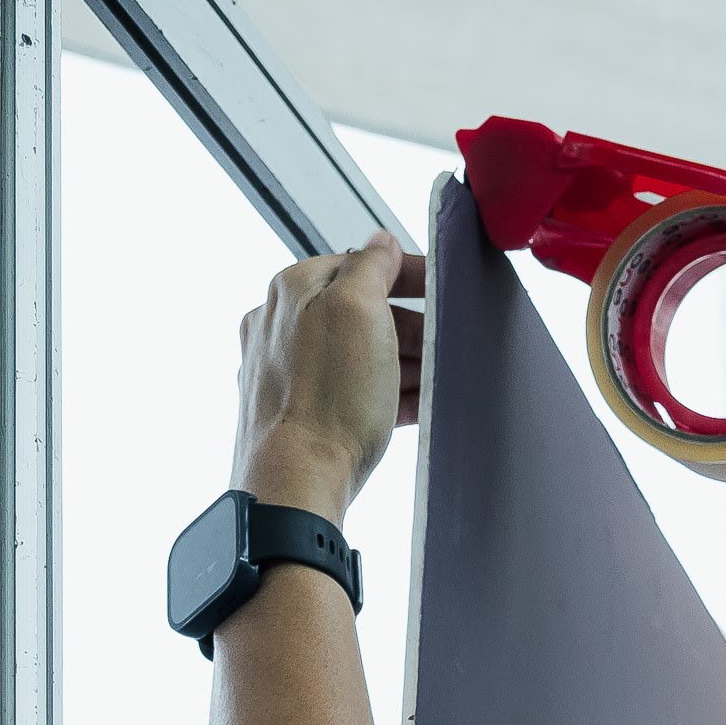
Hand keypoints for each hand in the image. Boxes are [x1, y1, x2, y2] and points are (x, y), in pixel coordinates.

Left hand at [229, 232, 425, 520]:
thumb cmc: (329, 399)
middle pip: (359, 311)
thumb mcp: (360, 309)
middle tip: (446, 343)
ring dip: (399, 363)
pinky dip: (382, 395)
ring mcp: (283, 372)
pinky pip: (346, 393)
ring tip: (436, 379)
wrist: (297, 483)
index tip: (443, 288)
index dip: (408, 274)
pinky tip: (412, 408)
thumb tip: (380, 242)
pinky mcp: (294, 414)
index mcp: (293, 289)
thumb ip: (371, 266)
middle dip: (409, 327)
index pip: (360, 264)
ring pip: (355, 354)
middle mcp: (279, 325)